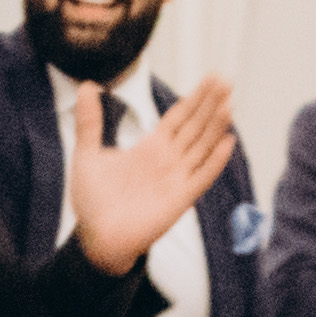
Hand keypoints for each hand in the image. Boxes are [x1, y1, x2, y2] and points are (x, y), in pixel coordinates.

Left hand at [68, 74, 237, 275]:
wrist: (95, 237)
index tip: (211, 78)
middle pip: (195, 126)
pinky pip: (201, 178)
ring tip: (228, 103)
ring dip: (216, 126)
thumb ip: (90, 122)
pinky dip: (214, 161)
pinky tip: (226, 142)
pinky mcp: (179, 200)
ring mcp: (176, 179)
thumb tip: (87, 86)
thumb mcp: (87, 154)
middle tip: (226, 80)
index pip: (179, 117)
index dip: (195, 98)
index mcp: (151, 148)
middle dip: (210, 104)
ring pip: (202, 147)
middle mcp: (168, 161)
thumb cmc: (93, 201)